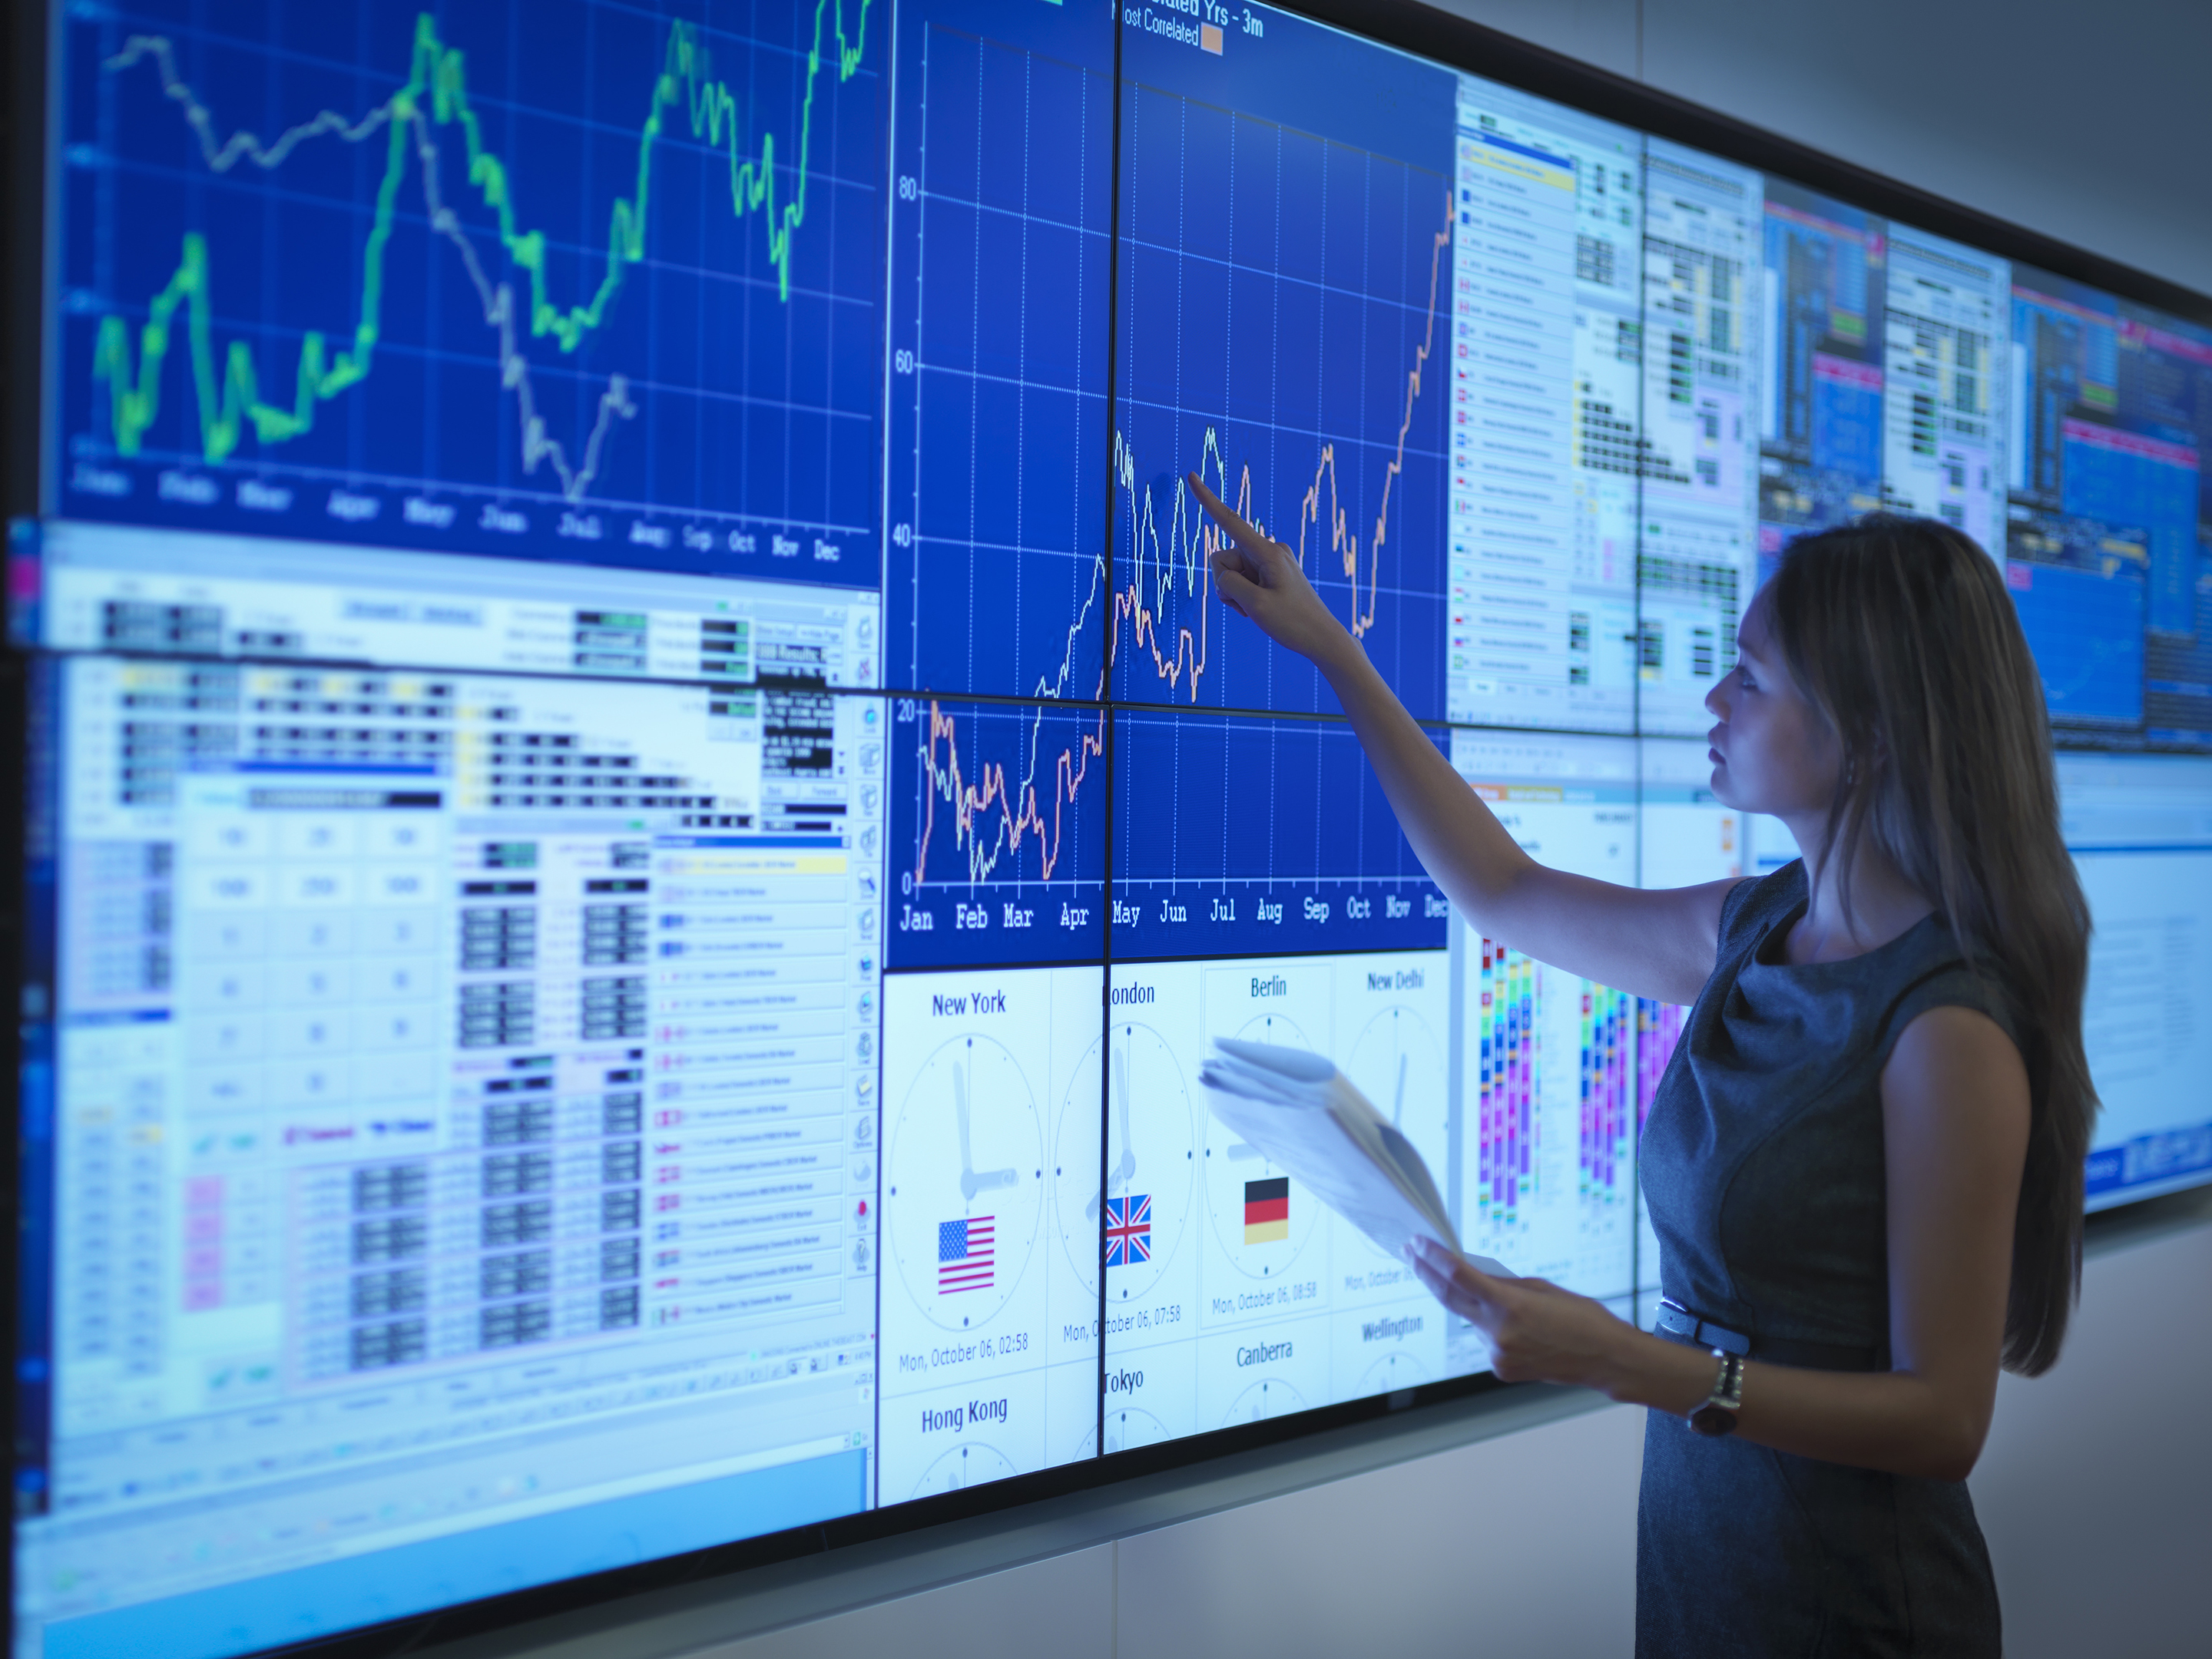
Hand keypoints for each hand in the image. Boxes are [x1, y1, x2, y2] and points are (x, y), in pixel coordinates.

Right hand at [1186, 470, 1358, 672]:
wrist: (1323, 640)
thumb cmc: (1293, 624)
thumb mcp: (1254, 606)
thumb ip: (1229, 584)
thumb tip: (1223, 573)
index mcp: (1268, 552)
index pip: (1230, 521)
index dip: (1207, 499)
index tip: (1190, 476)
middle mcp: (1270, 549)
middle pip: (1224, 560)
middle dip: (1227, 585)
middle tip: (1253, 606)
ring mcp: (1271, 561)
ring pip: (1231, 573)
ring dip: (1236, 595)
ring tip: (1260, 610)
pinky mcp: (1271, 572)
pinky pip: (1242, 580)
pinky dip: (1244, 597)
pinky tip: (1263, 608)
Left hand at [1405, 1237, 1634, 1389]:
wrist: (1604, 1358)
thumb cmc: (1582, 1319)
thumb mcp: (1542, 1288)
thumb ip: (1502, 1283)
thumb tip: (1472, 1274)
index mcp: (1509, 1305)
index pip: (1458, 1276)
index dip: (1433, 1257)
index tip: (1417, 1243)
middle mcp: (1498, 1332)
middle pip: (1449, 1298)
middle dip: (1427, 1273)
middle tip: (1411, 1254)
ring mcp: (1497, 1354)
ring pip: (1472, 1320)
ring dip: (1475, 1306)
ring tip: (1507, 1303)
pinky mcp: (1501, 1369)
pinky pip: (1486, 1339)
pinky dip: (1492, 1327)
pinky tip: (1520, 1328)